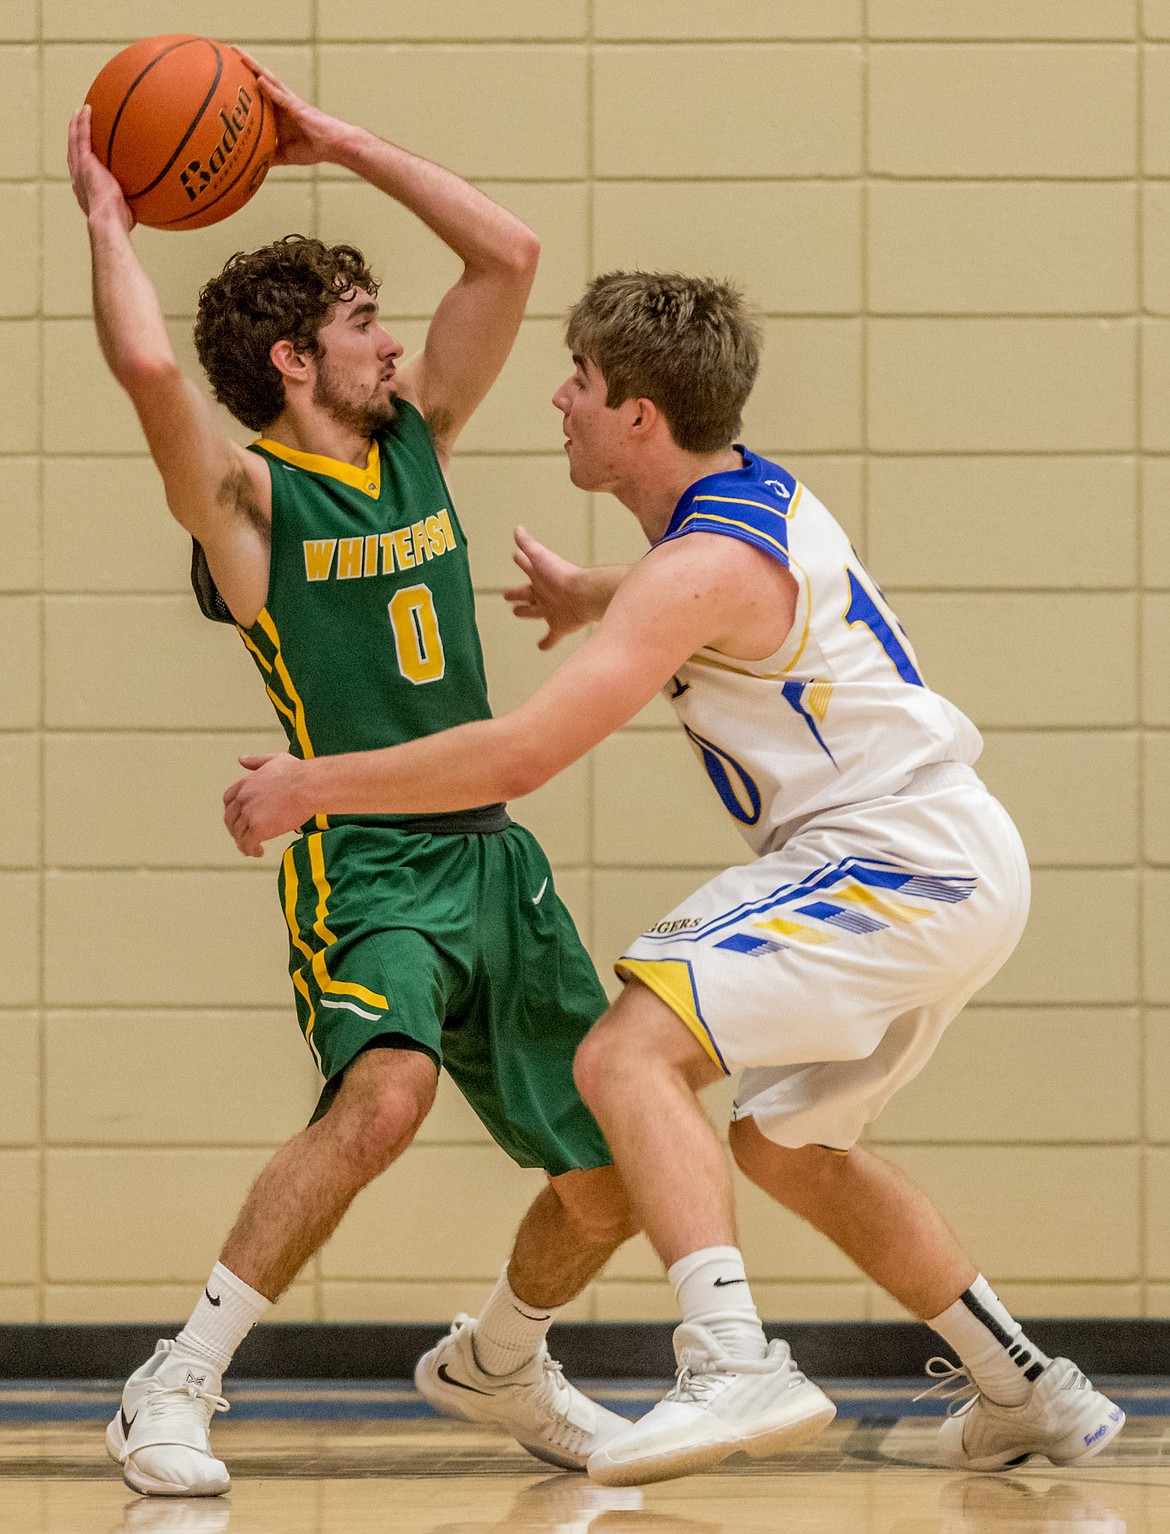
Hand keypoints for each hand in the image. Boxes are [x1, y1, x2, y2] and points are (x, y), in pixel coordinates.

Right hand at [67, 104, 133, 229]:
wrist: (108, 221)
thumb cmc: (119, 223)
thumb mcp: (128, 211)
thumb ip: (135, 203)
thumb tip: (154, 203)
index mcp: (87, 189)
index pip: (83, 171)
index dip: (83, 159)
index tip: (87, 151)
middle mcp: (79, 177)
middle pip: (74, 152)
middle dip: (75, 137)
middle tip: (78, 123)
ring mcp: (80, 168)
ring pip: (74, 140)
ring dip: (76, 124)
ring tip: (80, 111)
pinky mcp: (84, 161)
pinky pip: (82, 136)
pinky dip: (84, 122)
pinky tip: (88, 109)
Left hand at [223, 753, 312, 856]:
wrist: (308, 786)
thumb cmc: (297, 773)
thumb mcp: (274, 759)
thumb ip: (256, 761)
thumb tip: (241, 759)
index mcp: (245, 784)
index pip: (228, 799)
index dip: (231, 810)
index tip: (237, 817)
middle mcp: (243, 799)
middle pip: (230, 819)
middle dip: (235, 829)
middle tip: (243, 836)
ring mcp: (249, 815)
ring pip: (238, 834)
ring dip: (243, 842)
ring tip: (251, 848)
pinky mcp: (258, 829)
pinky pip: (248, 844)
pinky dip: (251, 850)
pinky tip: (259, 852)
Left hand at [234, 50, 353, 165]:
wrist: (335, 145)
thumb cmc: (314, 147)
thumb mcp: (286, 155)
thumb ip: (271, 156)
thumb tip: (255, 166)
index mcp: (278, 112)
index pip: (258, 93)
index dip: (243, 82)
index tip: (226, 73)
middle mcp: (282, 102)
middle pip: (260, 79)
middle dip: (245, 65)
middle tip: (228, 51)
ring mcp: (289, 103)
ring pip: (269, 80)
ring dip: (254, 67)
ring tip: (238, 54)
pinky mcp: (298, 108)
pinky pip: (282, 97)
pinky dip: (270, 88)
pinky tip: (259, 79)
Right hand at [503, 526, 589, 650]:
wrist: (584, 595)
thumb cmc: (562, 576)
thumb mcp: (541, 558)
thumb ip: (528, 545)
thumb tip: (517, 528)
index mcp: (540, 577)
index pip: (527, 566)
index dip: (521, 560)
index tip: (516, 555)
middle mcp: (545, 593)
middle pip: (527, 593)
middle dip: (518, 593)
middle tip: (508, 595)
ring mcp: (552, 610)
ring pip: (535, 612)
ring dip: (526, 612)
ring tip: (517, 613)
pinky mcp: (560, 626)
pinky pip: (551, 637)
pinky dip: (546, 642)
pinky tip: (541, 647)